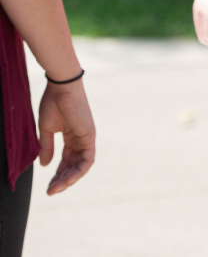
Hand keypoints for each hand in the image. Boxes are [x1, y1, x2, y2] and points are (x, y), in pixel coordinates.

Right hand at [38, 79, 95, 194]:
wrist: (61, 88)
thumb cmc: (53, 104)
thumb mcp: (47, 130)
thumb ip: (47, 147)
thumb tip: (44, 165)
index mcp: (71, 136)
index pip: (67, 160)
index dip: (58, 174)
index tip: (48, 186)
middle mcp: (81, 139)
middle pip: (74, 165)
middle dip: (62, 180)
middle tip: (50, 192)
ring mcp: (87, 138)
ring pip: (81, 165)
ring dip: (70, 179)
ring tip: (56, 189)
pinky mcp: (90, 136)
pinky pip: (87, 159)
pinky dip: (79, 171)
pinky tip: (67, 180)